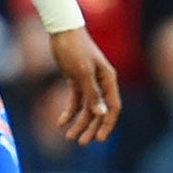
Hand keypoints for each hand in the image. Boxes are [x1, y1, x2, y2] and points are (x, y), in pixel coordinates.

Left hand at [48, 29, 120, 144]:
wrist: (61, 30)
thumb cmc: (74, 49)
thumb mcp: (82, 72)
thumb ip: (92, 94)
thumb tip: (101, 114)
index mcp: (108, 80)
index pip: (113, 108)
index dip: (107, 125)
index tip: (99, 140)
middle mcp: (101, 83)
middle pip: (99, 111)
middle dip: (91, 128)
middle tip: (81, 143)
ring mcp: (89, 81)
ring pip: (86, 108)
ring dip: (78, 123)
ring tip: (68, 136)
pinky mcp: (76, 79)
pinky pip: (75, 100)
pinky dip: (68, 112)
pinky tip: (60, 123)